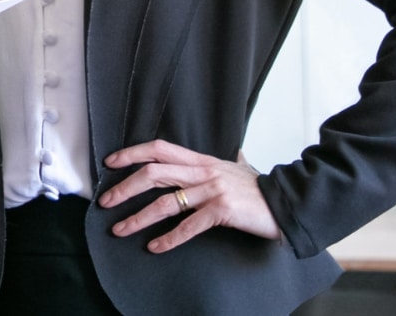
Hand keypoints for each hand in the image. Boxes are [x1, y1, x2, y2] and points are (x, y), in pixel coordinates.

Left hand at [98, 139, 280, 252]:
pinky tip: (155, 246)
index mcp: (201, 160)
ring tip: (120, 229)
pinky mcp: (222, 211)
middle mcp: (203, 171)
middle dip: (125, 187)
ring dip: (139, 218)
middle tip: (106, 202)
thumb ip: (230, 161)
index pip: (158, 149)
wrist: (290, 203)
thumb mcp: (239, 169)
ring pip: (165, 202)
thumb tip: (235, 153)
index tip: (110, 163)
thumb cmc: (260, 189)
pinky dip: (169, 238)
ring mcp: (212, 190)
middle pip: (153, 173)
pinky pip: (189, 226)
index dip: (132, 153)